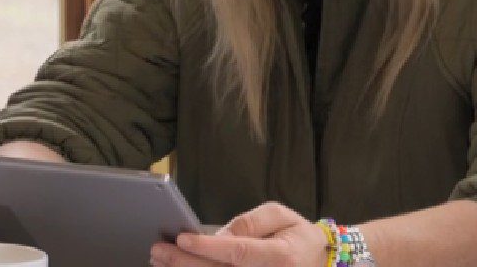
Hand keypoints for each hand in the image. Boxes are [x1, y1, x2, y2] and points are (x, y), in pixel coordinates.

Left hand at [150, 202, 326, 266]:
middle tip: (158, 251)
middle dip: (184, 263)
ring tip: (160, 262)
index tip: (182, 238)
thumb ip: (250, 223)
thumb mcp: (281, 215)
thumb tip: (220, 234)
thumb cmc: (296, 236)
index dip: (208, 247)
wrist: (318, 261)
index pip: (238, 252)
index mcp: (279, 255)